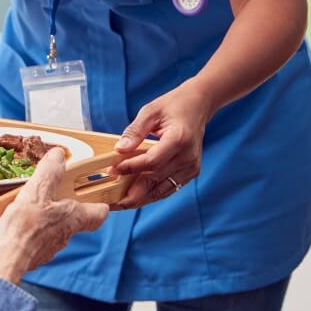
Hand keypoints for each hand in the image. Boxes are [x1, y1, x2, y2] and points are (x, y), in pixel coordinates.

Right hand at [0, 149, 108, 284]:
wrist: (3, 260)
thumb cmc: (24, 227)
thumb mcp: (37, 190)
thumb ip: (50, 172)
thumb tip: (59, 155)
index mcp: (72, 218)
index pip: (98, 214)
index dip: (100, 205)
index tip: (99, 198)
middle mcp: (64, 236)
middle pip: (74, 220)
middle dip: (66, 206)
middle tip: (55, 193)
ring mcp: (48, 248)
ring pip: (53, 229)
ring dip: (46, 218)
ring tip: (30, 205)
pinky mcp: (31, 255)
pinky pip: (35, 239)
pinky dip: (30, 230)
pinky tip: (16, 222)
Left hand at [108, 81, 213, 208]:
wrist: (198, 105)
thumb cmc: (173, 105)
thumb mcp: (151, 111)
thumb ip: (135, 131)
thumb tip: (119, 149)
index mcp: (179, 139)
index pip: (152, 161)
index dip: (131, 168)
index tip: (112, 170)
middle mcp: (188, 157)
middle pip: (156, 180)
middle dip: (133, 192)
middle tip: (112, 201)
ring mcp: (191, 167)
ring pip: (162, 189)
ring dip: (141, 198)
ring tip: (121, 204)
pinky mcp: (191, 172)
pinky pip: (169, 187)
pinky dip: (152, 193)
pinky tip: (137, 197)